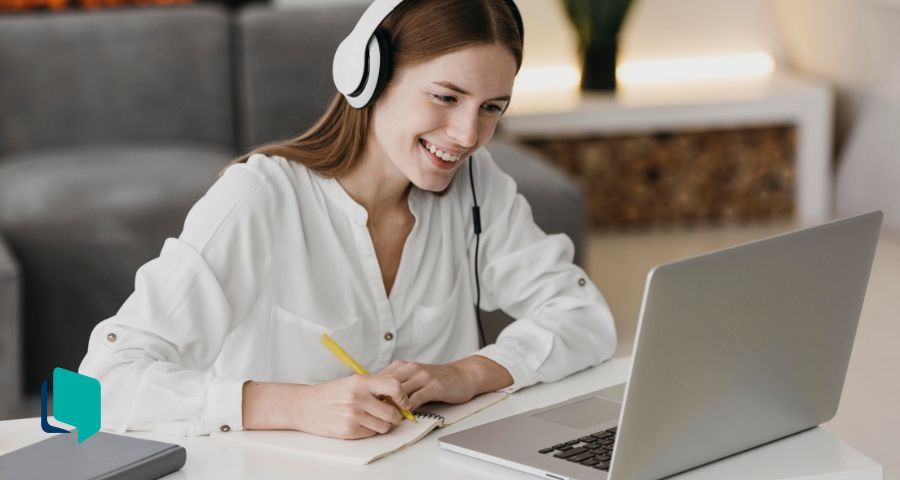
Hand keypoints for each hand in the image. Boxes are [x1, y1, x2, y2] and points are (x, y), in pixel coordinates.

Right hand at [242, 375, 411, 439]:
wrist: (304, 406)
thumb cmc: (330, 393)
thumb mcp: (352, 382)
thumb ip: (374, 386)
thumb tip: (400, 393)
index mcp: (361, 382)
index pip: (393, 387)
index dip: (403, 397)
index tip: (403, 402)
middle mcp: (358, 398)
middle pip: (392, 413)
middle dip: (395, 416)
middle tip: (390, 414)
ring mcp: (353, 416)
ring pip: (384, 426)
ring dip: (382, 424)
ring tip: (371, 418)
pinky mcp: (348, 431)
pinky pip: (371, 434)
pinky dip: (369, 431)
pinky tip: (359, 423)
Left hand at [375, 360, 477, 410]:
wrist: (463, 375)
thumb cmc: (437, 379)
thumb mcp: (414, 377)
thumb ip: (398, 385)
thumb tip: (378, 399)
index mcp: (403, 366)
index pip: (379, 378)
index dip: (371, 392)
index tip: (366, 404)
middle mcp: (411, 368)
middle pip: (386, 384)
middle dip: (378, 400)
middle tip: (372, 414)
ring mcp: (423, 376)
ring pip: (399, 391)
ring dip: (392, 406)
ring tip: (387, 418)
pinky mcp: (434, 386)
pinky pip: (416, 399)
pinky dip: (408, 409)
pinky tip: (405, 416)